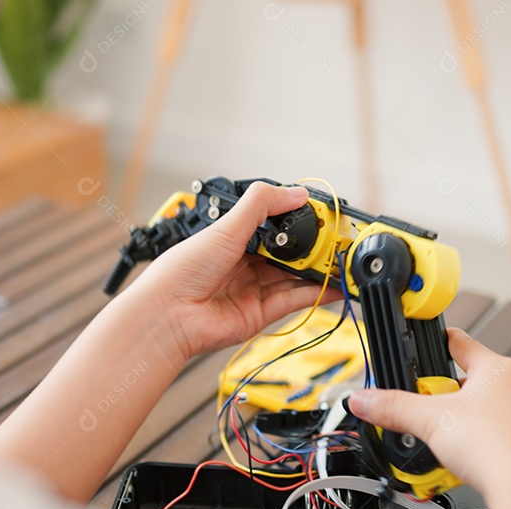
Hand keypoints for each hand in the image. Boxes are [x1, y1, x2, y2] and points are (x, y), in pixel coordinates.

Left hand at [126, 182, 341, 361]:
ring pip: (293, 276)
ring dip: (317, 270)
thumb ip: (261, 205)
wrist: (168, 315)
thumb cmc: (182, 271)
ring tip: (342, 261)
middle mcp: (243, 263)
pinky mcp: (259, 314)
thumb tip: (296, 192)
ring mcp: (251, 289)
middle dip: (312, 246)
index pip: (272, 224)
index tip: (321, 215)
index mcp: (231, 238)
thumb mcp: (225, 226)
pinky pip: (293, 300)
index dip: (296, 219)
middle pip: (286, 252)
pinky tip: (334, 285)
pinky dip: (315, 293)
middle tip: (337, 239)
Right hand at [346, 328, 510, 503]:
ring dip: (472, 421)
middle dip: (451, 396)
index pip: (462, 343)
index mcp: (498, 368)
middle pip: (476, 382)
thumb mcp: (430, 422)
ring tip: (453, 444)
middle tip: (431, 415)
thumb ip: (392, 407)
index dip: (441, 342)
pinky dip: (493, 443)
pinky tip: (478, 460)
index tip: (433, 342)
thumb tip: (362, 399)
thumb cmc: (498, 449)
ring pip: (496, 409)